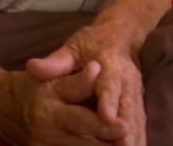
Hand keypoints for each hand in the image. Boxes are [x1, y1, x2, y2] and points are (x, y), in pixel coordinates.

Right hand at [0, 61, 124, 145]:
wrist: (0, 107)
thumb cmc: (31, 87)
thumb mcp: (53, 79)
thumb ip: (77, 80)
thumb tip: (97, 69)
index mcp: (49, 113)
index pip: (83, 122)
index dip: (106, 126)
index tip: (125, 127)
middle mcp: (46, 137)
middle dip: (109, 145)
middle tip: (130, 143)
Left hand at [28, 23, 146, 145]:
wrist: (121, 37)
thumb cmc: (91, 44)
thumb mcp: (72, 48)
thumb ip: (56, 62)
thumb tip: (32, 68)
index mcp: (110, 65)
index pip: (108, 85)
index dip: (108, 101)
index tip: (106, 116)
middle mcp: (127, 81)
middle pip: (127, 107)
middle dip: (125, 128)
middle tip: (122, 145)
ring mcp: (135, 95)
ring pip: (136, 120)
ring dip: (134, 139)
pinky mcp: (137, 106)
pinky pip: (140, 126)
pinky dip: (138, 140)